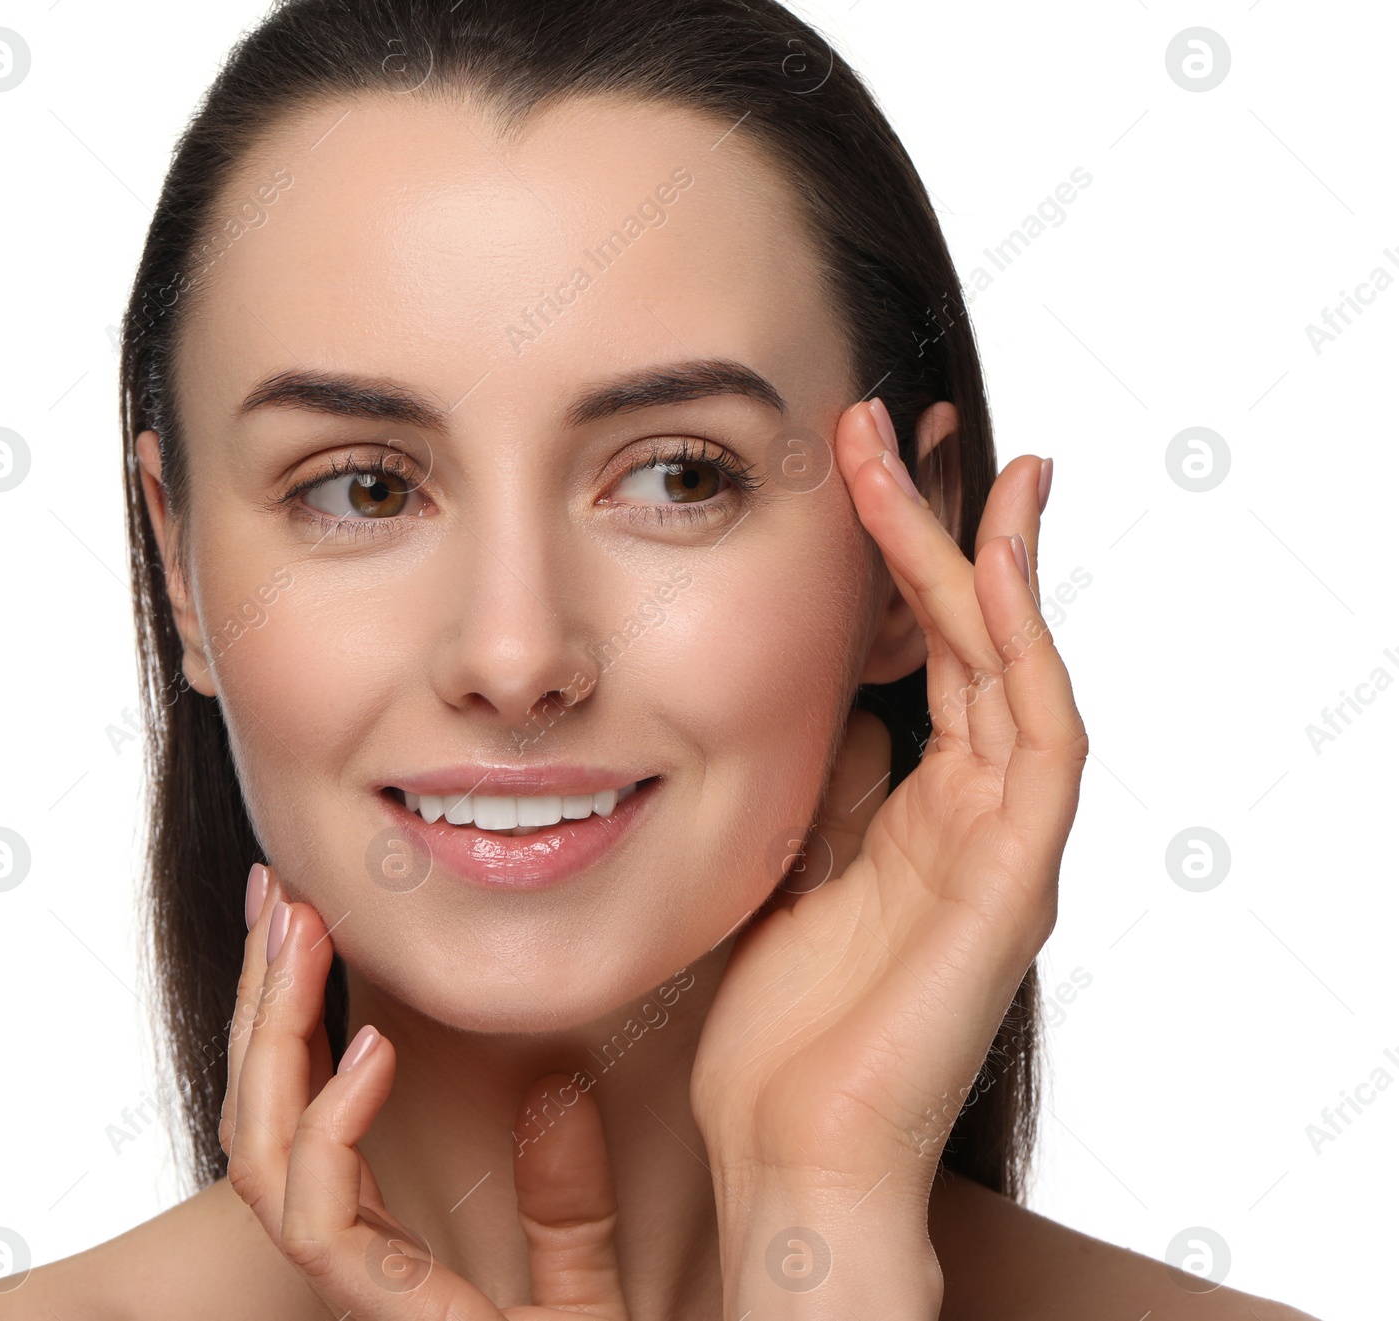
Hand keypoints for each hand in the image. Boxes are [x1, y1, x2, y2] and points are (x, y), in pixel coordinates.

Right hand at [220, 864, 632, 1317]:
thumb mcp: (584, 1304)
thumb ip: (568, 1213)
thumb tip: (556, 1093)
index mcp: (387, 1263)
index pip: (301, 1126)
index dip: (287, 1022)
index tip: (299, 917)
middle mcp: (353, 1281)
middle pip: (262, 1123)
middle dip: (261, 1005)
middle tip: (279, 898)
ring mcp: (358, 1304)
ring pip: (264, 1157)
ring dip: (275, 1038)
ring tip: (302, 940)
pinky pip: (321, 1226)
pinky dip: (330, 1133)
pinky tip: (371, 1056)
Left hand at [689, 399, 1085, 1310]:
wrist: (793, 1153)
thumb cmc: (785, 1032)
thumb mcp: (794, 874)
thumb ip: (831, 794)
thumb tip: (841, 714)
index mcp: (921, 812)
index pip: (927, 656)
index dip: (902, 561)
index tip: (865, 470)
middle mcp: (974, 816)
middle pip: (974, 641)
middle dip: (943, 530)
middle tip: (897, 430)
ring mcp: (1003, 846)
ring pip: (1017, 671)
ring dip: (985, 563)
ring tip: (947, 465)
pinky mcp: (1015, 884)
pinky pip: (1040, 748)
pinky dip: (1024, 658)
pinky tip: (993, 579)